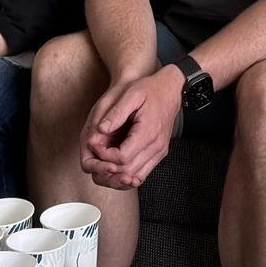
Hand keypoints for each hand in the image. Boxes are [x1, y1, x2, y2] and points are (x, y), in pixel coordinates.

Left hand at [79, 67, 182, 190]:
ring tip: (102, 163)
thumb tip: (100, 129)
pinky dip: (128, 175)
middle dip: (107, 167)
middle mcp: (156, 146)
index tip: (94, 144)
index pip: (123, 157)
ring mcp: (160, 152)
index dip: (105, 155)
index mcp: (148, 132)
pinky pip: (143, 173)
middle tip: (94, 155)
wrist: (171, 91)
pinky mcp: (159, 153)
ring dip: (117, 175)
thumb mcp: (132, 94)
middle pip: (128, 171)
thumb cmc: (151, 90)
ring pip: (135, 176)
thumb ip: (116, 112)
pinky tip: (116, 168)